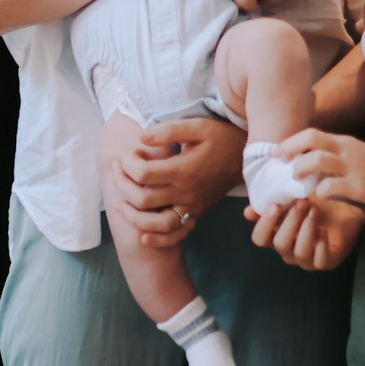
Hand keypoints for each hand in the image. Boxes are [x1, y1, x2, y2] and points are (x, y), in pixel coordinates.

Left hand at [106, 117, 243, 249]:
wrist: (246, 156)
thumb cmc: (220, 137)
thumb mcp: (198, 126)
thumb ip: (168, 130)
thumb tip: (141, 137)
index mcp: (183, 170)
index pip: (143, 173)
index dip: (128, 163)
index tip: (128, 153)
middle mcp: (185, 192)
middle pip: (143, 199)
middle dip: (122, 185)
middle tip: (117, 169)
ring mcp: (191, 206)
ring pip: (156, 223)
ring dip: (132, 215)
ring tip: (120, 199)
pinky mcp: (196, 213)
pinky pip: (176, 234)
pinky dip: (158, 239)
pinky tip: (142, 235)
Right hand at [246, 197, 364, 269]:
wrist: (346, 211)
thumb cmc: (316, 205)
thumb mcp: (293, 200)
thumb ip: (272, 204)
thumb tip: (248, 212)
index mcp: (276, 235)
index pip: (260, 239)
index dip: (264, 225)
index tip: (274, 206)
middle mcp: (288, 250)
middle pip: (280, 243)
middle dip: (290, 221)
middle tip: (302, 202)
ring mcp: (306, 259)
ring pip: (299, 252)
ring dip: (307, 228)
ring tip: (315, 211)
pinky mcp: (325, 262)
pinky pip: (319, 260)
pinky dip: (321, 244)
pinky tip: (324, 230)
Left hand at [280, 128, 364, 217]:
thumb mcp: (362, 157)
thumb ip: (341, 158)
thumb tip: (315, 165)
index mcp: (347, 143)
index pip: (312, 133)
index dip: (291, 141)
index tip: (279, 153)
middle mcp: (348, 150)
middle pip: (310, 139)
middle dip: (289, 149)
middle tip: (280, 163)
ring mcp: (354, 168)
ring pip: (316, 160)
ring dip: (301, 169)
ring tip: (296, 181)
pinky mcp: (361, 187)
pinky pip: (330, 187)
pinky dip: (319, 192)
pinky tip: (319, 198)